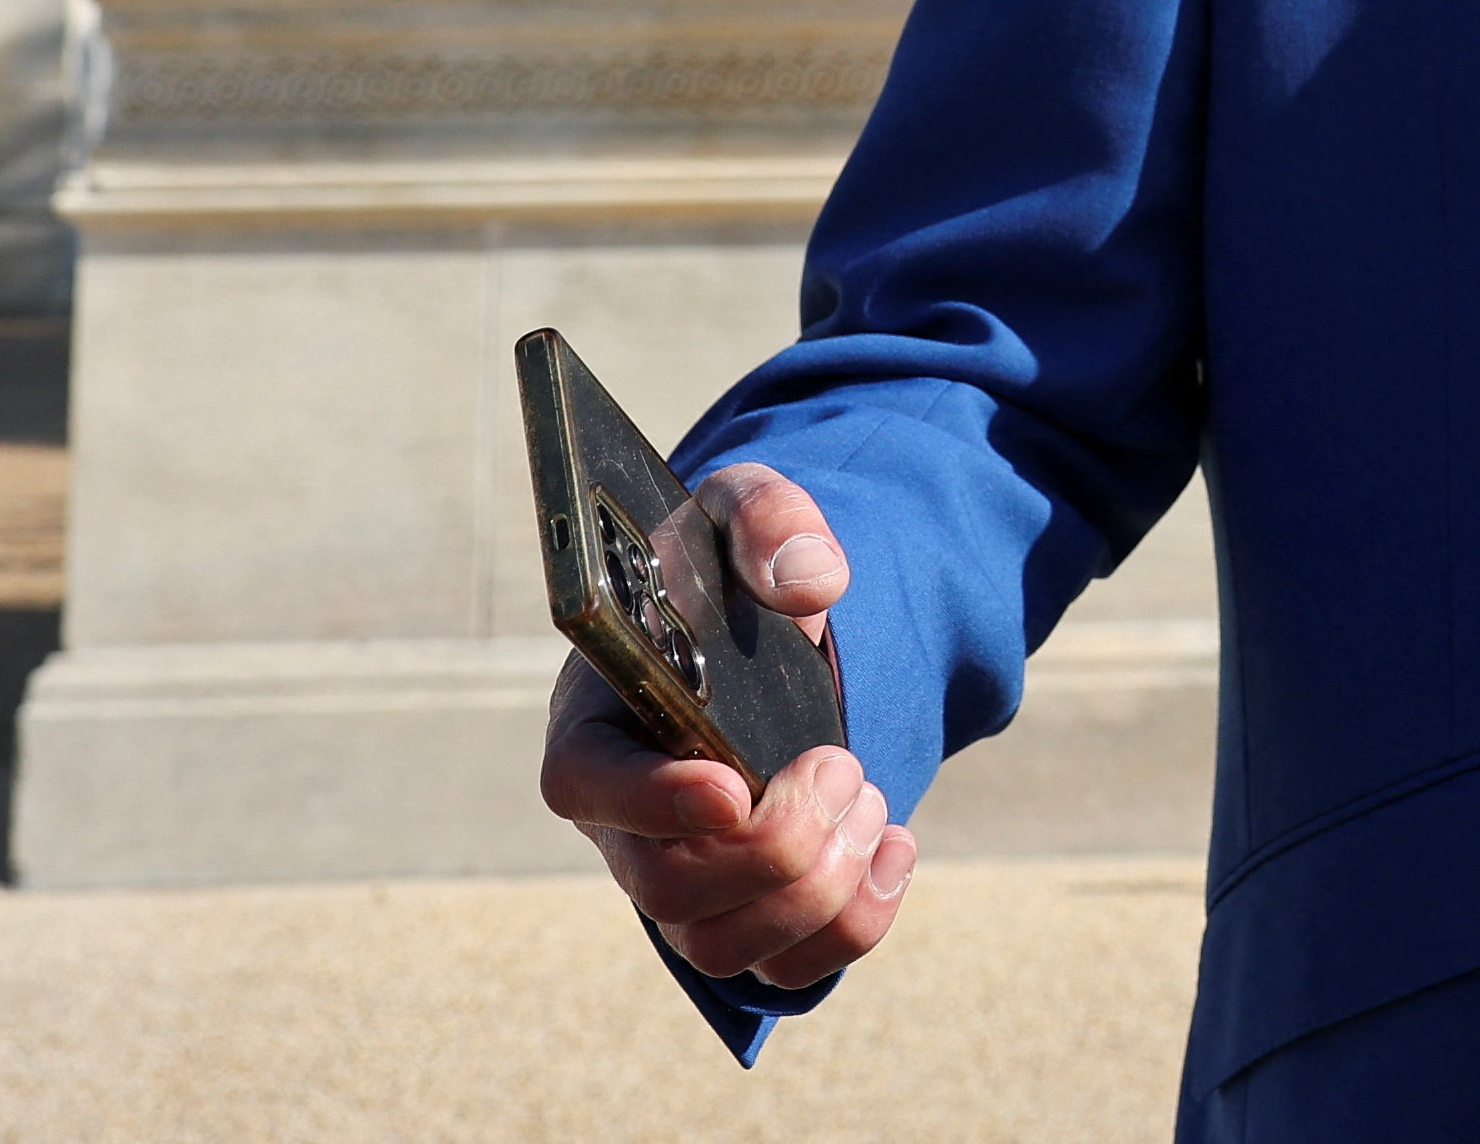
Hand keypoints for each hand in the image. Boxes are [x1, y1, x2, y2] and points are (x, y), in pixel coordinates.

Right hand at [535, 461, 912, 988]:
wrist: (772, 630)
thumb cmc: (731, 572)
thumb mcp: (747, 509)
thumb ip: (771, 520)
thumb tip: (809, 580)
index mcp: (600, 719)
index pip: (584, 787)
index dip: (649, 802)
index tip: (732, 786)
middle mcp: (626, 819)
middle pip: (668, 891)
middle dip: (777, 844)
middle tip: (843, 763)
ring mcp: (683, 879)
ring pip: (723, 948)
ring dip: (820, 885)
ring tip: (867, 795)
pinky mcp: (749, 913)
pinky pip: (789, 969)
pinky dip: (858, 921)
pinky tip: (896, 843)